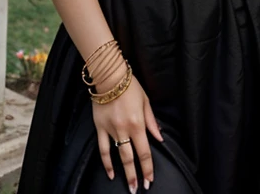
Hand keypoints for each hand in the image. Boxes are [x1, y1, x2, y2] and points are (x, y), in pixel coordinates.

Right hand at [92, 69, 163, 191]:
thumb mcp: (146, 101)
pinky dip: (106, 162)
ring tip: (128, 186)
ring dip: (124, 173)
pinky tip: (110, 173)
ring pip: (118, 156)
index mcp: (138, 124)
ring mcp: (111, 130)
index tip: (149, 180)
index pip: (145, 152)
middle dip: (136, 175)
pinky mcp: (100, 128)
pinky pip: (103, 148)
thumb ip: (151, 121)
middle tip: (138, 189)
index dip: (148, 168)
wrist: (110, 76)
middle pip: (131, 158)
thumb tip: (159, 138)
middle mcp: (124, 130)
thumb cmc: (131, 86)